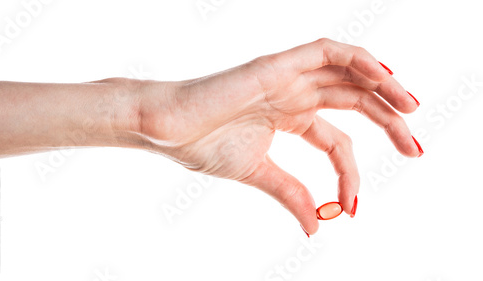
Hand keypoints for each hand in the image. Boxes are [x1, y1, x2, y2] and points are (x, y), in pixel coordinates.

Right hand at [136, 38, 422, 234]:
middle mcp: (294, 94)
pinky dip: (358, 60)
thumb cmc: (203, 146)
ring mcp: (287, 77)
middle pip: (355, 102)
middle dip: (389, 122)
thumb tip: (315, 227)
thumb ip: (291, 193)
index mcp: (289, 117)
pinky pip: (327, 51)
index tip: (352, 207)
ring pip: (349, 73)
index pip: (337, 142)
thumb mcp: (259, 174)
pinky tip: (383, 79)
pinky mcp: (277, 64)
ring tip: (412, 109)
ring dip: (384, 87)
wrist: (167, 129)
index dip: (352, 173)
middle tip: (416, 148)